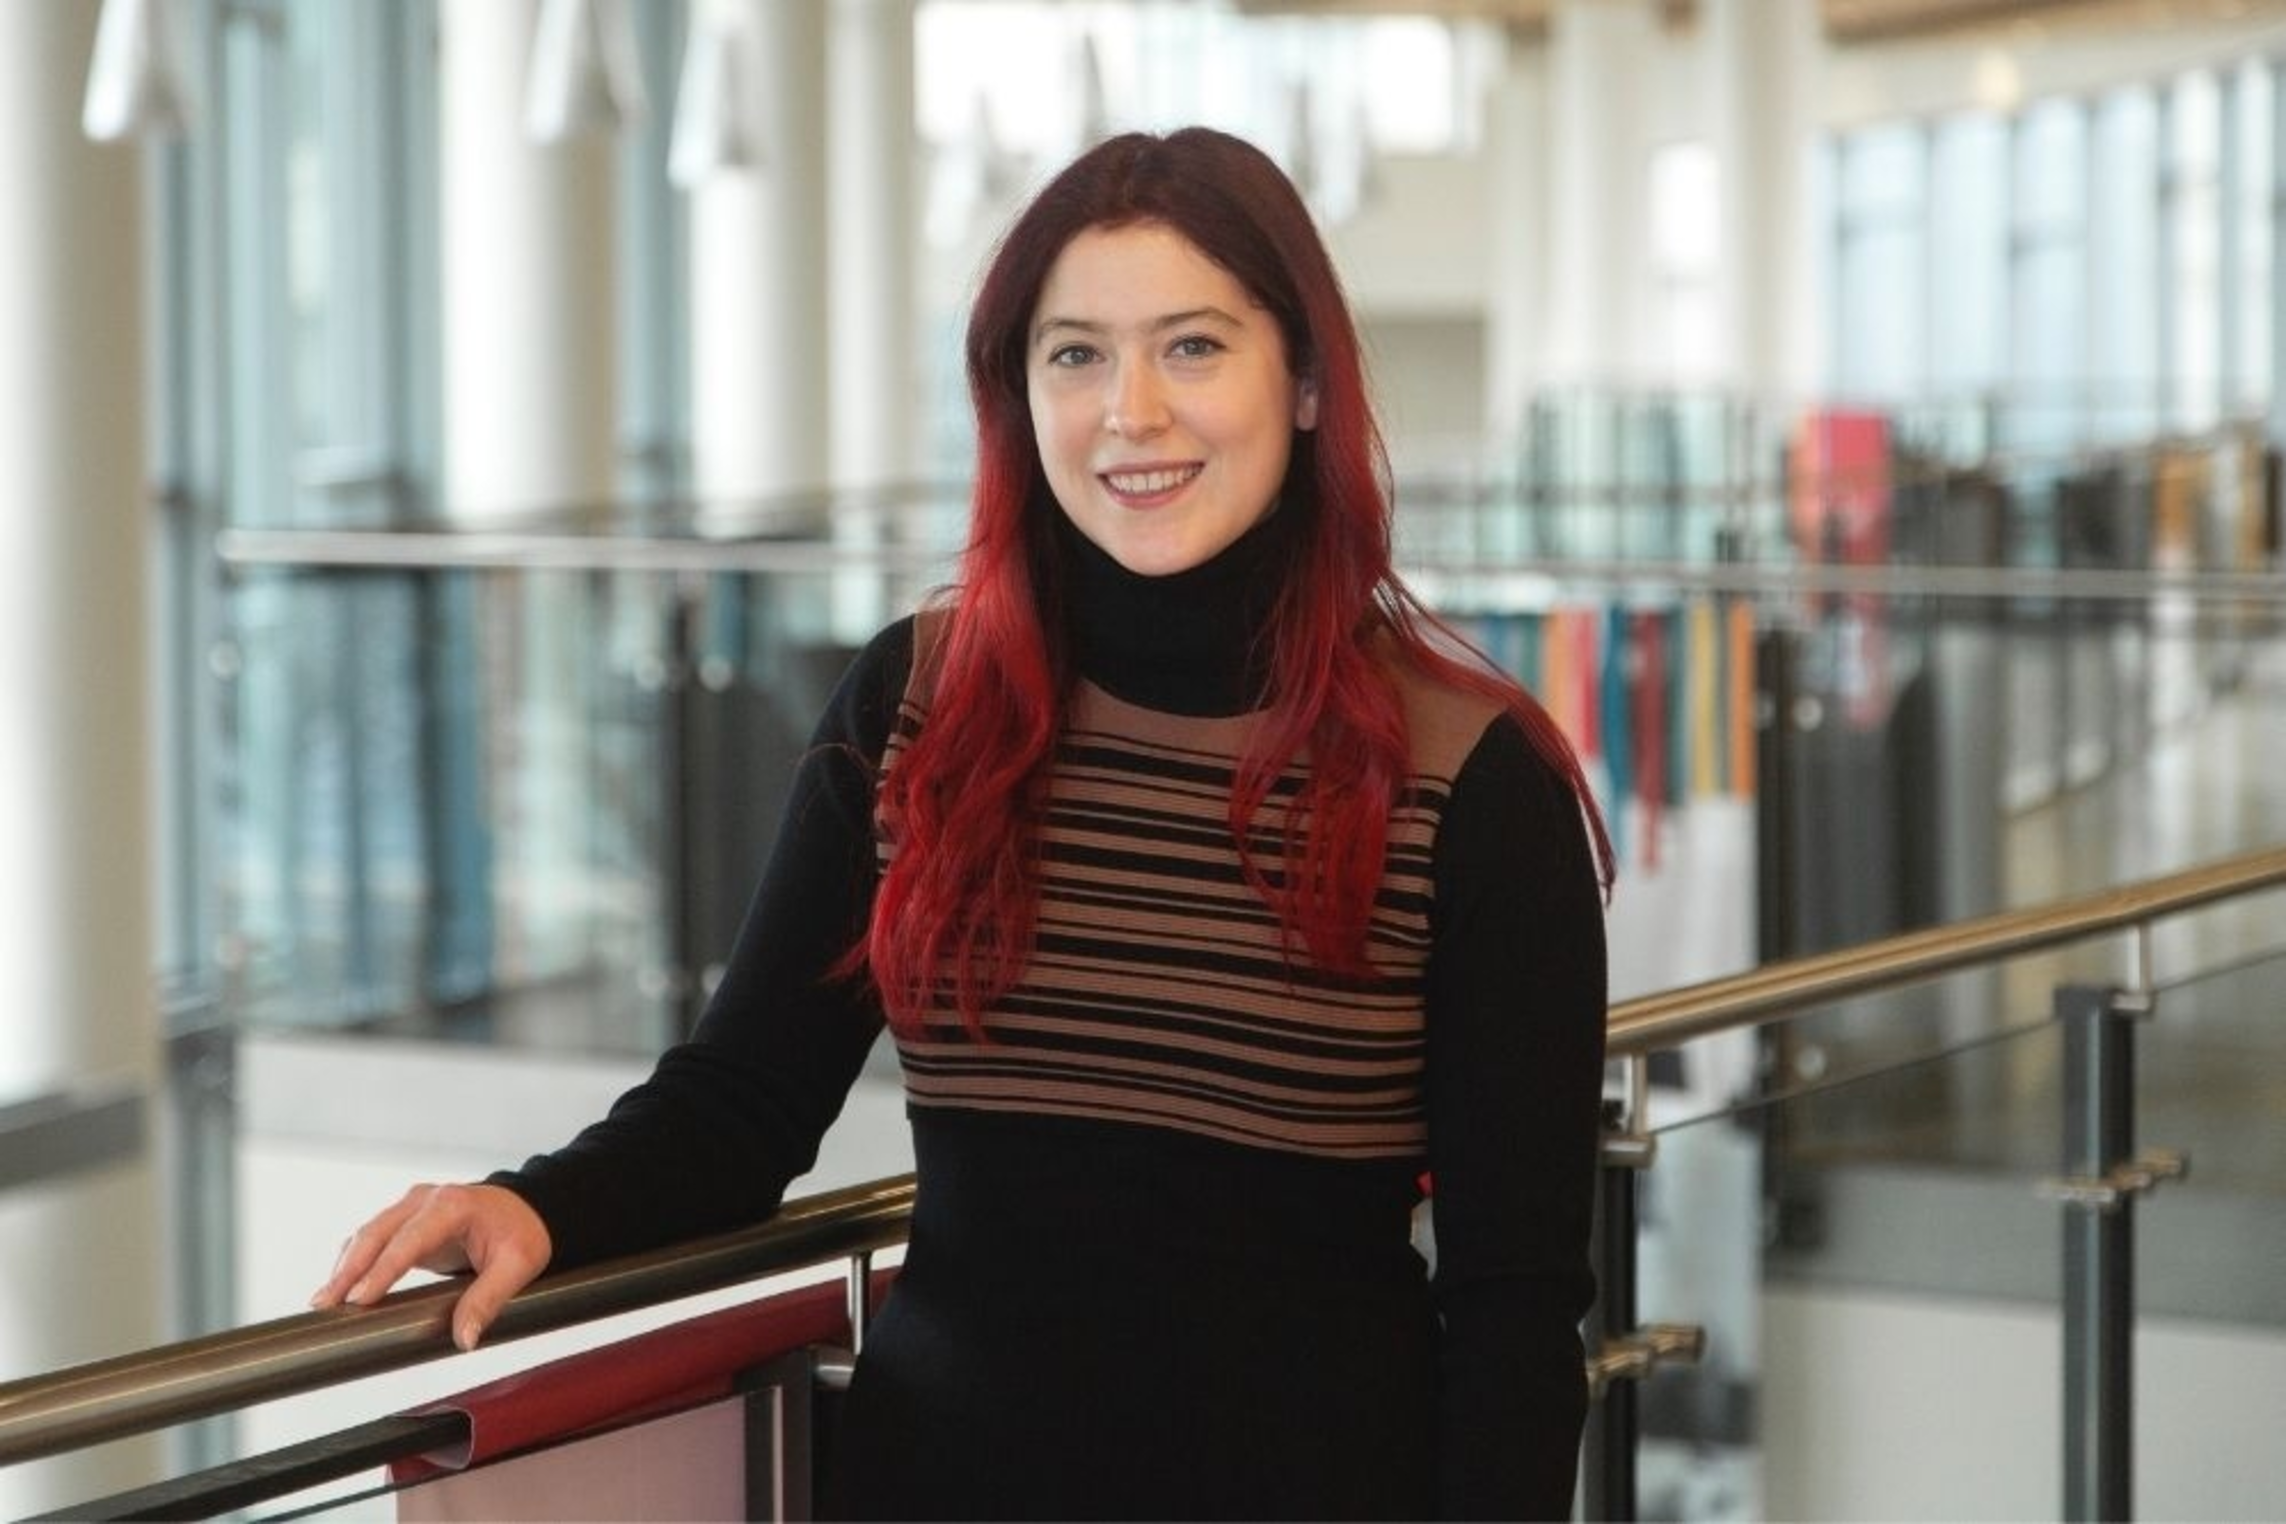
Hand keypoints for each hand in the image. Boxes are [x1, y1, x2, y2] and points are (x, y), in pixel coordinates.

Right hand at [309, 1183, 552, 1350]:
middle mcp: (426, 1201)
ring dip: (344, 1266)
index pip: (409, 1240)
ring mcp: (412, 1208)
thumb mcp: (517, 1266)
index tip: (359, 1299)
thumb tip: (465, 1337)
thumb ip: (488, 1300)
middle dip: (349, 1270)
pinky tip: (338, 1287)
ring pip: (368, 1234)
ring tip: (323, 1301)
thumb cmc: (524, 1232)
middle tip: (326, 1304)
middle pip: (377, 1233)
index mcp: (453, 1206)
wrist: (529, 1209)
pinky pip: (372, 1238)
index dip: (382, 1270)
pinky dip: (353, 1261)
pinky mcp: (406, 1221)